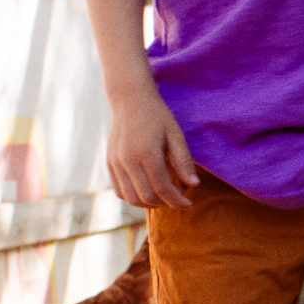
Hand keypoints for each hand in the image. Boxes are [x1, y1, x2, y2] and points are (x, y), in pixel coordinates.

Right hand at [106, 85, 198, 207]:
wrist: (130, 100)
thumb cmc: (158, 117)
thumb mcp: (176, 136)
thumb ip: (183, 161)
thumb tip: (194, 185)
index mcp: (146, 153)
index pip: (162, 188)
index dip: (177, 201)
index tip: (189, 204)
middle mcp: (127, 160)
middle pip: (146, 197)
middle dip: (165, 203)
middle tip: (178, 199)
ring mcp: (115, 162)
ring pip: (130, 198)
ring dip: (149, 203)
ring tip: (164, 196)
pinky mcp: (110, 162)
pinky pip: (119, 190)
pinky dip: (134, 197)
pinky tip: (148, 190)